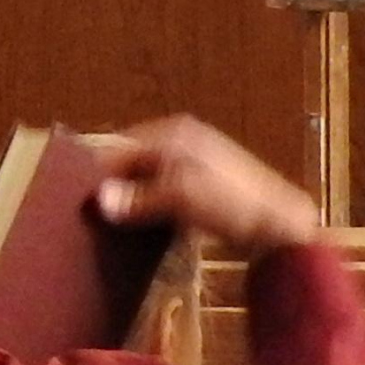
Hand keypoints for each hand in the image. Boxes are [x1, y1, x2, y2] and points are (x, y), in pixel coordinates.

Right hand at [87, 116, 320, 262]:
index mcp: (175, 134)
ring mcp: (194, 166)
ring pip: (148, 180)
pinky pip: (164, 195)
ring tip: (114, 226)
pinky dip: (152, 210)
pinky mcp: (203, 190)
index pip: (120, 146)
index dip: (101, 173)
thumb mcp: (182, 197)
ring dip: (134, 202)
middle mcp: (182, 142)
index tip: (80, 202)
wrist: (283, 228)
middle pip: (133, 162)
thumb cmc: (235, 204)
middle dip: (116, 187)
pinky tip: (145, 230)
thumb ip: (139, 198)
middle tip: (95, 217)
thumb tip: (99, 200)